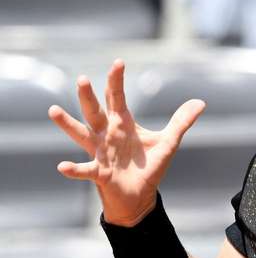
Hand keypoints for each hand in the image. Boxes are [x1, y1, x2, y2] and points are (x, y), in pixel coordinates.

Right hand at [48, 60, 204, 225]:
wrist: (140, 195)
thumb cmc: (148, 166)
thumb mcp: (168, 142)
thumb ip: (181, 122)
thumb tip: (200, 102)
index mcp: (123, 124)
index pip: (117, 98)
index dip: (117, 81)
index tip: (118, 62)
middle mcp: (107, 134)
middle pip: (96, 111)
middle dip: (89, 97)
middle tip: (82, 79)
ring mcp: (100, 152)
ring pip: (82, 134)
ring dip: (68, 124)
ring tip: (54, 110)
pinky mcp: (100, 172)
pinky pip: (85, 170)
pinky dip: (74, 169)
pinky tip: (63, 166)